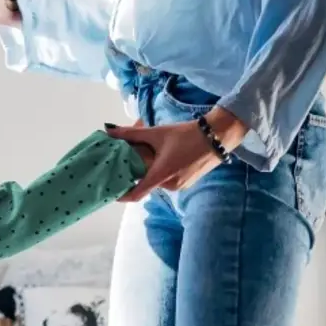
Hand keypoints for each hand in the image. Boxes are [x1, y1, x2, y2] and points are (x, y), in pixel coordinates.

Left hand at [106, 109, 248, 202]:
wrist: (217, 136)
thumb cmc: (186, 135)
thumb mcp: (156, 133)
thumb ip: (131, 134)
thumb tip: (108, 129)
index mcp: (161, 175)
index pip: (136, 194)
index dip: (121, 195)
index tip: (110, 190)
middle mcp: (170, 185)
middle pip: (146, 183)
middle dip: (136, 172)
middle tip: (127, 159)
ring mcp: (180, 186)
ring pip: (157, 179)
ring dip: (150, 169)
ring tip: (146, 153)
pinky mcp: (187, 182)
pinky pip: (168, 178)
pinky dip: (161, 170)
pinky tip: (161, 155)